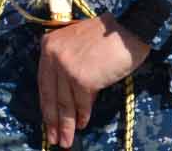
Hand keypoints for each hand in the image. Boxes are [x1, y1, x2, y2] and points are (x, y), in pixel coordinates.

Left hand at [38, 14, 150, 147]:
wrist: (127, 31)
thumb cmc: (107, 39)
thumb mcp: (79, 50)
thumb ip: (70, 72)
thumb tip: (71, 104)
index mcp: (48, 45)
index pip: (43, 82)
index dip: (46, 104)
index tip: (47, 121)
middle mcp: (52, 54)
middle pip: (50, 94)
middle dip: (52, 120)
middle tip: (53, 139)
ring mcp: (66, 66)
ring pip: (64, 102)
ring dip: (66, 125)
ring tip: (66, 141)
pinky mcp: (81, 78)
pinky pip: (81, 102)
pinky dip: (82, 116)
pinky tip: (82, 125)